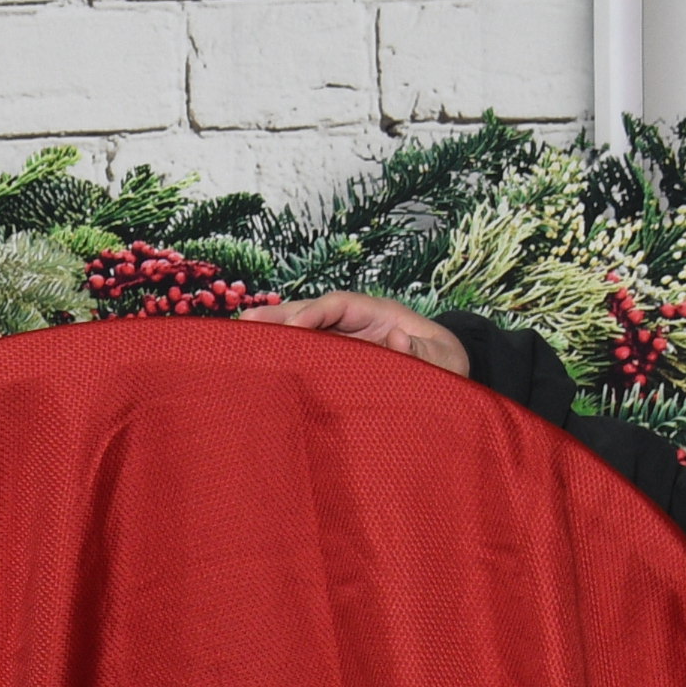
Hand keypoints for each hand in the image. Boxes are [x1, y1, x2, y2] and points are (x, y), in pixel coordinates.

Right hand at [243, 289, 469, 379]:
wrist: (448, 381)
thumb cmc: (447, 368)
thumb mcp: (445, 362)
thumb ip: (424, 354)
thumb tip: (396, 340)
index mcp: (380, 314)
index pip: (339, 305)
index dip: (314, 312)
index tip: (293, 328)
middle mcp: (355, 322)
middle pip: (311, 310)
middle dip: (279, 315)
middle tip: (244, 324)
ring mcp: (343, 341)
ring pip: (303, 330)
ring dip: (273, 333)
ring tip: (237, 338)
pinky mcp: (337, 362)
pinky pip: (307, 353)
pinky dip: (283, 354)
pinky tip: (257, 363)